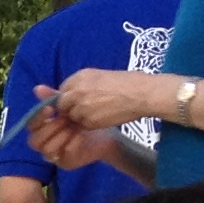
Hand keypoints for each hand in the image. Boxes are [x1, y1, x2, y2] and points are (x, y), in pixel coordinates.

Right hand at [24, 89, 121, 172]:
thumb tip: (37, 88)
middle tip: (65, 118)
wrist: (105, 131)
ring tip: (73, 126)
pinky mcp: (66, 163)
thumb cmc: (84, 117)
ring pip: (47, 150)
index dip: (37, 118)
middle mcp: (44, 144)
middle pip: (35, 141)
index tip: (50, 108)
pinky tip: (81, 134)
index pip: (30, 126)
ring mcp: (54, 155)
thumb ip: (54, 98)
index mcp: (41, 129)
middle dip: (50, 129)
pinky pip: (65, 156)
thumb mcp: (69, 105)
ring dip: (60, 137)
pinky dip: (72, 143)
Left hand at [36, 68, 158, 131]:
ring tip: (99, 112)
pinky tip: (104, 117)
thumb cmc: (126, 83)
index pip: (63, 90)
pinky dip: (90, 124)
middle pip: (62, 105)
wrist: (141, 93)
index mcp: (80, 76)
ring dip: (80, 117)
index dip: (70, 97)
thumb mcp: (100, 76)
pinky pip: (83, 126)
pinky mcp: (89, 120)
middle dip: (70, 109)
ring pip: (72, 116)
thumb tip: (65, 93)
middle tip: (86, 110)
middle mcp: (77, 90)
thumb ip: (81, 84)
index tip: (78, 100)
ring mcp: (81, 106)